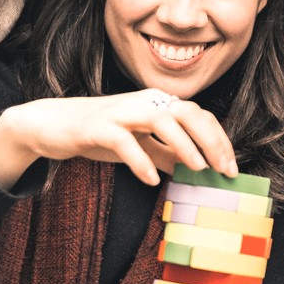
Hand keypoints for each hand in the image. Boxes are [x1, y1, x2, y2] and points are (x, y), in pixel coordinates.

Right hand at [0, 90, 236, 189]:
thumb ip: (166, 154)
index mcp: (157, 104)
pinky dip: (140, 161)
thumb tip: (196, 171)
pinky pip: (124, 141)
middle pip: (187, 112)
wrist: (52, 124)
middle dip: (210, 141)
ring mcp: (120, 112)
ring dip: (183, 145)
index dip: (219, 140)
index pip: (198, 115)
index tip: (231, 168)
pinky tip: (150, 181)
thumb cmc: (100, 132)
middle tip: (222, 170)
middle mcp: (143, 102)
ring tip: (196, 169)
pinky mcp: (98, 126)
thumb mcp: (140, 145)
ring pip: (161, 120)